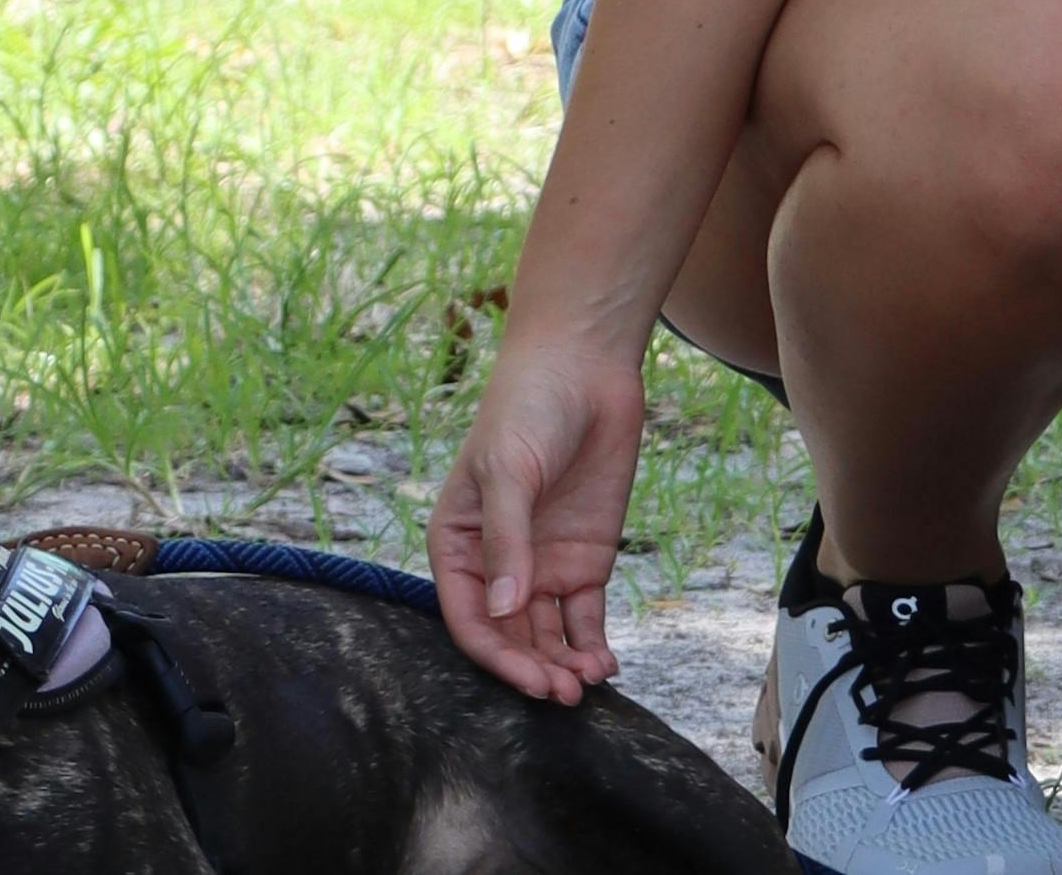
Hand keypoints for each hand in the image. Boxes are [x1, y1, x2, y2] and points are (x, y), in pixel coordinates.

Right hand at [428, 322, 649, 703]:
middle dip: (533, 669)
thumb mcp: (509, 471)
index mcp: (456, 547)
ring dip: (563, 664)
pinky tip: (605, 664)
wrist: (585, 367)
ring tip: (588, 684)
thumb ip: (507, 542)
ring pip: (546, 635)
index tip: (530, 680)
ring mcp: (541, 565)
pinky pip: (582, 616)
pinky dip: (590, 642)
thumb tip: (505, 612)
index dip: (497, 656)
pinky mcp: (584, 559)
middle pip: (510, 637)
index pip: (470, 619)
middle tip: (564, 695)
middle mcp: (496, 566)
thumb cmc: (527, 409)